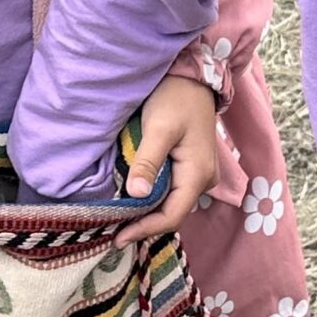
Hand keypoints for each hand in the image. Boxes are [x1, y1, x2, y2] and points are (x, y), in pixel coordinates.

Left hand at [117, 76, 219, 245]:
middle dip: (144, 226)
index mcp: (197, 174)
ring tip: (119, 222)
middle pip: (172, 214)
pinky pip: (172, 193)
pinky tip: (133, 203)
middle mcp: (203, 180)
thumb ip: (148, 162)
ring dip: (147, 215)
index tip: (117, 238)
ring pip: (172, 205)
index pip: (172, 216)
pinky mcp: (190, 168)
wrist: (192, 78)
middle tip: (113, 234)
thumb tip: (135, 195)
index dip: (145, 230)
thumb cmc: (175, 98)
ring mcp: (199, 175)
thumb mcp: (159, 129)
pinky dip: (152, 201)